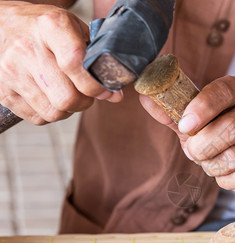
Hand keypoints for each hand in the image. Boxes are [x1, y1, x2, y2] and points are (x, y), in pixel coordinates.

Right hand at [0, 2, 121, 124]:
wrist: (3, 25)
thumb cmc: (46, 30)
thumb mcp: (75, 29)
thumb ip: (97, 60)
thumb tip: (115, 95)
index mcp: (50, 26)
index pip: (74, 63)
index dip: (95, 84)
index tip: (105, 90)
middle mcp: (27, 48)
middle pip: (67, 97)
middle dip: (85, 101)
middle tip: (87, 93)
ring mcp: (11, 71)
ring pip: (54, 112)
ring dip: (69, 109)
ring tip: (68, 92)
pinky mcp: (3, 91)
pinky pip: (38, 118)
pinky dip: (51, 113)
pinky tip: (50, 96)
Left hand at [140, 75, 234, 193]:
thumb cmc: (223, 129)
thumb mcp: (199, 117)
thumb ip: (174, 112)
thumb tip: (146, 99)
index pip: (222, 92)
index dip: (201, 109)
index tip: (185, 126)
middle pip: (230, 129)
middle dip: (202, 147)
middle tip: (193, 152)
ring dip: (212, 166)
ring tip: (209, 162)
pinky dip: (224, 180)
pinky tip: (223, 173)